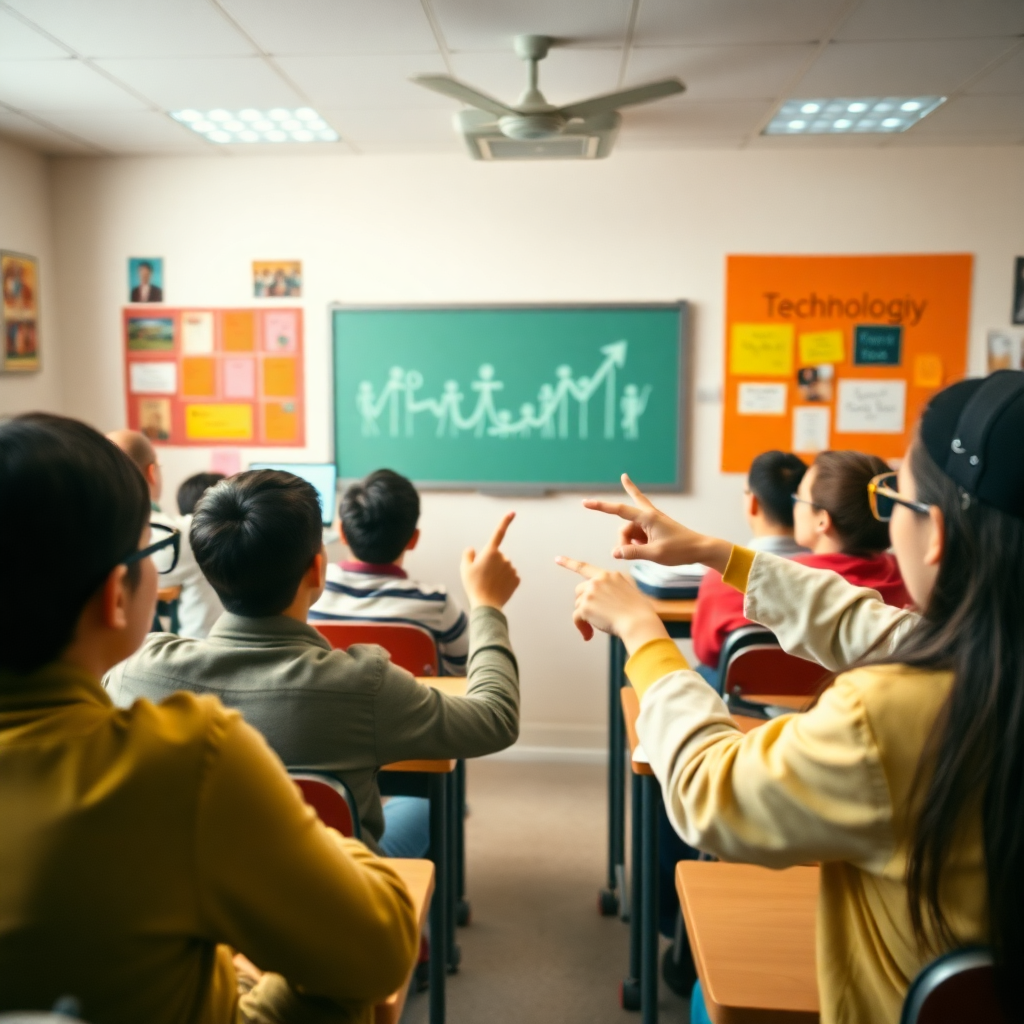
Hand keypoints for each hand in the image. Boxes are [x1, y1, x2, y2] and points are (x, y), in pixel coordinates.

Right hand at [461, 512, 520, 609]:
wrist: (486, 605)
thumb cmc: (473, 585)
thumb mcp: (464, 568)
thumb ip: (468, 555)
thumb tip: (472, 549)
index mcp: (490, 552)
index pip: (499, 533)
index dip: (505, 521)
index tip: (513, 512)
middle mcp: (503, 558)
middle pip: (497, 557)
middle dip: (492, 564)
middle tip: (482, 577)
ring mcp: (511, 569)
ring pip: (504, 567)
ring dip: (498, 573)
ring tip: (489, 584)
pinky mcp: (517, 579)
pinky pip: (510, 577)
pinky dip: (505, 581)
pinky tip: (498, 588)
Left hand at [555, 556, 668, 654]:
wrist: (639, 623)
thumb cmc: (639, 613)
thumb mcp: (628, 593)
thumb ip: (611, 592)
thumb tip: (594, 604)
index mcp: (610, 576)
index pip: (585, 567)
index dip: (569, 563)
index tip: (557, 559)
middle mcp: (599, 580)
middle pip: (580, 592)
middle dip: (584, 604)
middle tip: (594, 618)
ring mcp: (591, 592)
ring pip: (579, 605)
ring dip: (585, 617)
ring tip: (599, 626)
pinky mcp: (586, 606)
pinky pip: (577, 618)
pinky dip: (581, 627)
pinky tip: (589, 635)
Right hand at [584, 474, 731, 572]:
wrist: (700, 549)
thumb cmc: (680, 550)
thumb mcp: (655, 554)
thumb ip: (633, 553)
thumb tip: (614, 552)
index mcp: (648, 518)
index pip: (619, 510)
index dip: (601, 506)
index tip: (586, 502)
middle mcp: (648, 516)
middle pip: (624, 524)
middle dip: (624, 538)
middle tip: (630, 553)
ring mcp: (651, 522)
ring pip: (630, 533)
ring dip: (632, 545)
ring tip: (646, 555)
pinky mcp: (653, 528)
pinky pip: (637, 536)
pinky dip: (638, 544)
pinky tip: (646, 550)